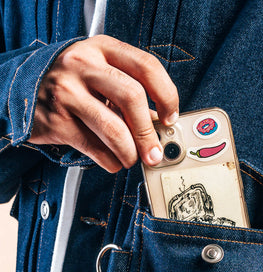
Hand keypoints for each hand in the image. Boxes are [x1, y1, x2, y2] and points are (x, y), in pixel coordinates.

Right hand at [28, 35, 178, 171]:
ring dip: (129, 152)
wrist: (24, 89)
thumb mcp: (100, 75)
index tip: (169, 118)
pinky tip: (112, 161)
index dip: (166, 96)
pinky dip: (109, 161)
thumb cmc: (73, 84)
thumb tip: (160, 128)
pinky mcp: (56, 120)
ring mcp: (67, 92)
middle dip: (148, 133)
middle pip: (132, 97)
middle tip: (154, 153)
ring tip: (131, 159)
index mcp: (103, 49)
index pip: (146, 67)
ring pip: (113, 129)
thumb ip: (130, 95)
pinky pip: (93, 147)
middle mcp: (84, 65)